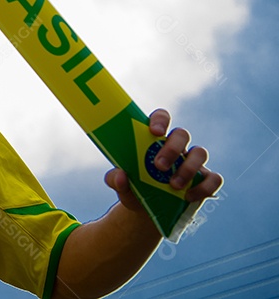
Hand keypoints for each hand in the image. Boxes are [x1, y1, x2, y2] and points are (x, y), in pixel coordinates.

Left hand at [104, 108, 222, 212]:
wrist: (147, 212)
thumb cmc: (134, 190)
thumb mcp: (121, 186)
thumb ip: (115, 180)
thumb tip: (120, 175)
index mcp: (154, 140)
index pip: (161, 117)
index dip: (160, 120)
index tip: (154, 131)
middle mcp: (176, 147)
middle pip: (182, 134)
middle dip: (173, 148)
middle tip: (159, 166)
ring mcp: (192, 162)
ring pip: (200, 153)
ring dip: (188, 169)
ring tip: (173, 186)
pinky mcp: (205, 179)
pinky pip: (214, 178)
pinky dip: (205, 187)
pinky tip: (189, 196)